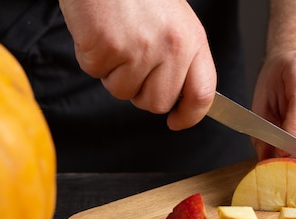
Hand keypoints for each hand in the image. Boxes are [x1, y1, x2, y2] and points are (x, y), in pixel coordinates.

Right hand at [58, 0, 216, 129]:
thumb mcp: (173, 20)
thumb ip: (180, 57)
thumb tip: (176, 96)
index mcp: (191, 40)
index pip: (203, 94)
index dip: (190, 116)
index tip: (177, 121)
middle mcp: (170, 48)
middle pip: (157, 103)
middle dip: (141, 92)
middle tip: (132, 63)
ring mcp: (139, 50)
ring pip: (124, 93)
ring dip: (114, 74)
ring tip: (116, 39)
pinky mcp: (107, 49)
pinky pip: (97, 74)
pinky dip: (93, 59)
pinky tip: (99, 33)